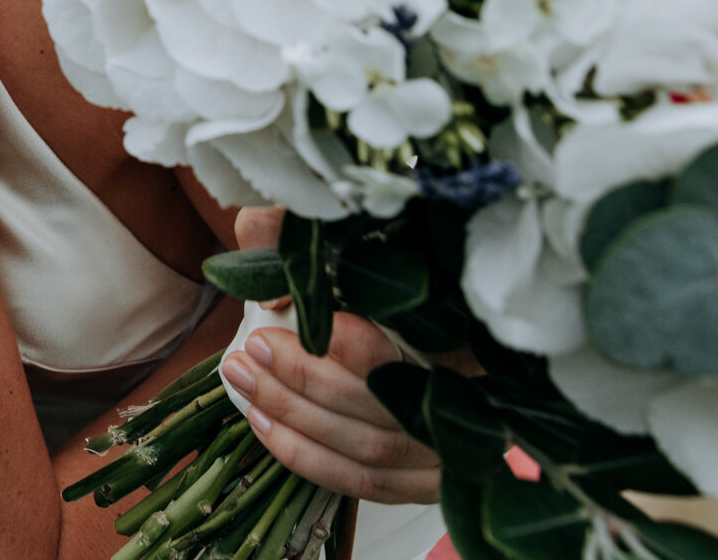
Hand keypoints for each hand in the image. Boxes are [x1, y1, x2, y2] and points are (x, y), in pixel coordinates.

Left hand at [224, 206, 441, 504]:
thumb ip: (296, 233)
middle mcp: (475, 398)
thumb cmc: (379, 279)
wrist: (416, 327)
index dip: (357, 348)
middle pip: (388, 406)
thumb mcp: (341, 242)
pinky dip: (310, 459)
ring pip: (374, 450)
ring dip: (297, 418)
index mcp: (469, 334)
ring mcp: (457, 448)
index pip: (424, 351)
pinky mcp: (431, 479)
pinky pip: (369, 484)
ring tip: (243, 377)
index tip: (294, 321)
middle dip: (307, 379)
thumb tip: (265, 262)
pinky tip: (264, 425)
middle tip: (255, 348)